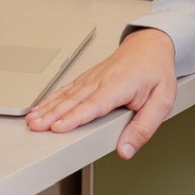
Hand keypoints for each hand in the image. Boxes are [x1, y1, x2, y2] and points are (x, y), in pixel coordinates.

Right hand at [26, 28, 176, 158]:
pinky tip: (41, 106)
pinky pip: (67, 89)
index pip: (93, 105)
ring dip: (47, 107)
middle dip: (52, 114)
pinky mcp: (88, 78)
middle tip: (35, 126)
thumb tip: (126, 150)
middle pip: (73, 100)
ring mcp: (92, 77)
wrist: (151, 44)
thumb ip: (143, 128)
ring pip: (66, 94)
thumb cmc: (157, 71)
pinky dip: (51, 98)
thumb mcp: (162, 102)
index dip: (74, 117)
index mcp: (119, 86)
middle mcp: (102, 80)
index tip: (58, 127)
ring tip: (32, 120)